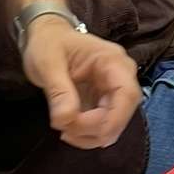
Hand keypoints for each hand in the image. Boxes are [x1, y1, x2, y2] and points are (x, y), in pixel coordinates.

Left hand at [21, 17, 140, 149]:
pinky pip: (102, 126)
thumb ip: (59, 90)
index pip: (127, 94)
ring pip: (113, 125)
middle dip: (94, 129)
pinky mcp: (102, 103)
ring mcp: (112, 92)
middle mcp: (120, 78)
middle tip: (65, 129)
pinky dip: (86, 134)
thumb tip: (66, 119)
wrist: (46, 37)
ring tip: (63, 128)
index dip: (112, 119)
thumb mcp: (48, 63)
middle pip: (121, 114)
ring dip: (89, 135)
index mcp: (113, 61)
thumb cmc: (49, 43)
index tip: (84, 129)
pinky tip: (67, 129)